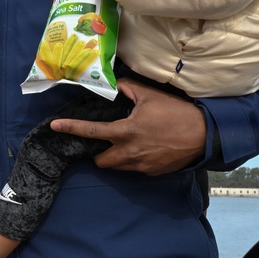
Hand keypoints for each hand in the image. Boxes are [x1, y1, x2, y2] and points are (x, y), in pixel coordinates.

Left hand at [50, 79, 205, 174]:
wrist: (204, 135)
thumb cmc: (176, 112)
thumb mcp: (150, 95)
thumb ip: (126, 89)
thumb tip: (112, 85)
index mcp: (126, 132)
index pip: (92, 132)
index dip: (71, 128)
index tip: (54, 126)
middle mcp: (130, 153)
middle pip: (101, 161)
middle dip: (98, 153)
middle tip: (106, 141)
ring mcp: (141, 166)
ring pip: (117, 167)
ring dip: (116, 157)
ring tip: (128, 143)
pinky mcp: (152, 172)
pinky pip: (135, 169)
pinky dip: (133, 160)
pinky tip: (145, 148)